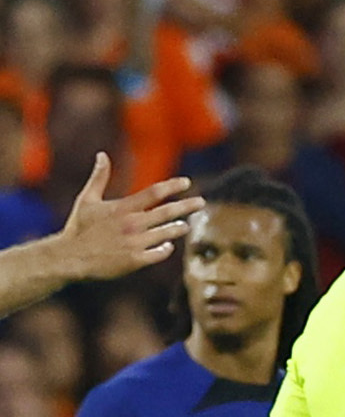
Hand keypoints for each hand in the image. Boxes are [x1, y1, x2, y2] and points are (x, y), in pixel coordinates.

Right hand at [50, 155, 202, 282]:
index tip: (187, 182)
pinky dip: (166, 248)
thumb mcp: (87, 199)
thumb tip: (102, 155)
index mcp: (122, 208)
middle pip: (167, 212)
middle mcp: (132, 224)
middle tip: (201, 202)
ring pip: (167, 233)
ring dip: (178, 228)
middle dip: (187, 206)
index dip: (173, 186)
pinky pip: (160, 253)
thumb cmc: (79, 227)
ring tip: (185, 226)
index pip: (154, 193)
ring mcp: (135, 243)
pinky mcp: (135, 261)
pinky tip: (168, 245)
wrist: (70, 258)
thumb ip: (99, 177)